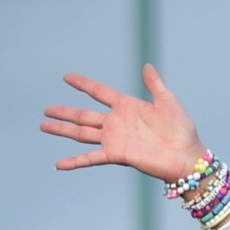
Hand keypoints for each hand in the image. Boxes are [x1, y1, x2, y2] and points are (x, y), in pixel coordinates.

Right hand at [40, 64, 204, 184]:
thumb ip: (154, 84)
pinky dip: (74, 161)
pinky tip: (58, 164)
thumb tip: (146, 66)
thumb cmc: (181, 130)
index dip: (83, 84)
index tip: (66, 77)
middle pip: (83, 115)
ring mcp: (114, 139)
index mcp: (126, 106)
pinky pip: (90, 158)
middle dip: (64, 112)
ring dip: (62, 130)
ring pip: (82, 133)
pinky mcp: (116, 155)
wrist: (186, 157)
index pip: (98, 92)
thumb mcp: (168, 100)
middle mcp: (116, 123)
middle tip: (46, 110)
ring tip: (43, 126)